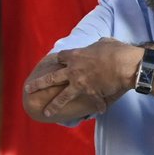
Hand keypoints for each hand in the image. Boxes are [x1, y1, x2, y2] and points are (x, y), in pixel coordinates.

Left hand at [23, 39, 137, 117]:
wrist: (125, 65)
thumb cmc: (116, 50)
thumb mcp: (103, 42)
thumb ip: (96, 46)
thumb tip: (98, 46)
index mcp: (75, 56)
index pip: (60, 57)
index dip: (58, 60)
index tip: (57, 63)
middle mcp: (73, 71)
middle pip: (51, 78)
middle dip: (38, 84)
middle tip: (28, 88)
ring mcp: (81, 84)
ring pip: (62, 96)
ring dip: (54, 105)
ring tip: (46, 112)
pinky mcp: (91, 94)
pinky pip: (93, 102)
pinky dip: (98, 106)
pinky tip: (99, 111)